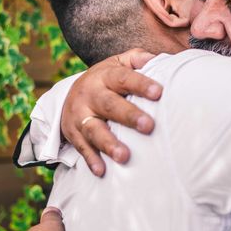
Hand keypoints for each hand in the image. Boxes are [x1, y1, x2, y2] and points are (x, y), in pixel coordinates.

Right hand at [62, 49, 162, 176]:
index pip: (124, 78)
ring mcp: (80, 115)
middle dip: (129, 116)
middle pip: (109, 105)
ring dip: (108, 143)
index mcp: (105, 76)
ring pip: (93, 130)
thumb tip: (160, 58)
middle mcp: (90, 95)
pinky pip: (82, 148)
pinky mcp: (74, 133)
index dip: (141, 84)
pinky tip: (102, 171)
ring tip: (124, 156)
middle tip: (149, 126)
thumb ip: (138, 59)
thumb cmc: (106, 79)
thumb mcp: (119, 63)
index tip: (159, 92)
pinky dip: (91, 160)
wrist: (70, 93)